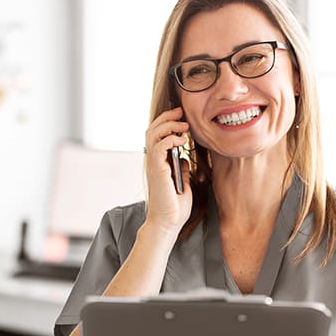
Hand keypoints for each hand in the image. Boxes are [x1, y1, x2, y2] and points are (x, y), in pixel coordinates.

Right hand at [143, 107, 191, 233]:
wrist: (168, 222)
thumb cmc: (175, 207)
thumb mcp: (182, 183)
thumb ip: (181, 169)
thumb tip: (183, 158)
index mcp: (158, 163)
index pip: (157, 136)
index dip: (167, 123)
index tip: (182, 118)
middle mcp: (153, 162)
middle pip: (152, 130)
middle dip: (166, 117)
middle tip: (181, 112)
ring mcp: (154, 165)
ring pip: (153, 134)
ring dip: (169, 125)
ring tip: (184, 125)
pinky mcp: (157, 169)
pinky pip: (160, 146)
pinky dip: (171, 139)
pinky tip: (182, 141)